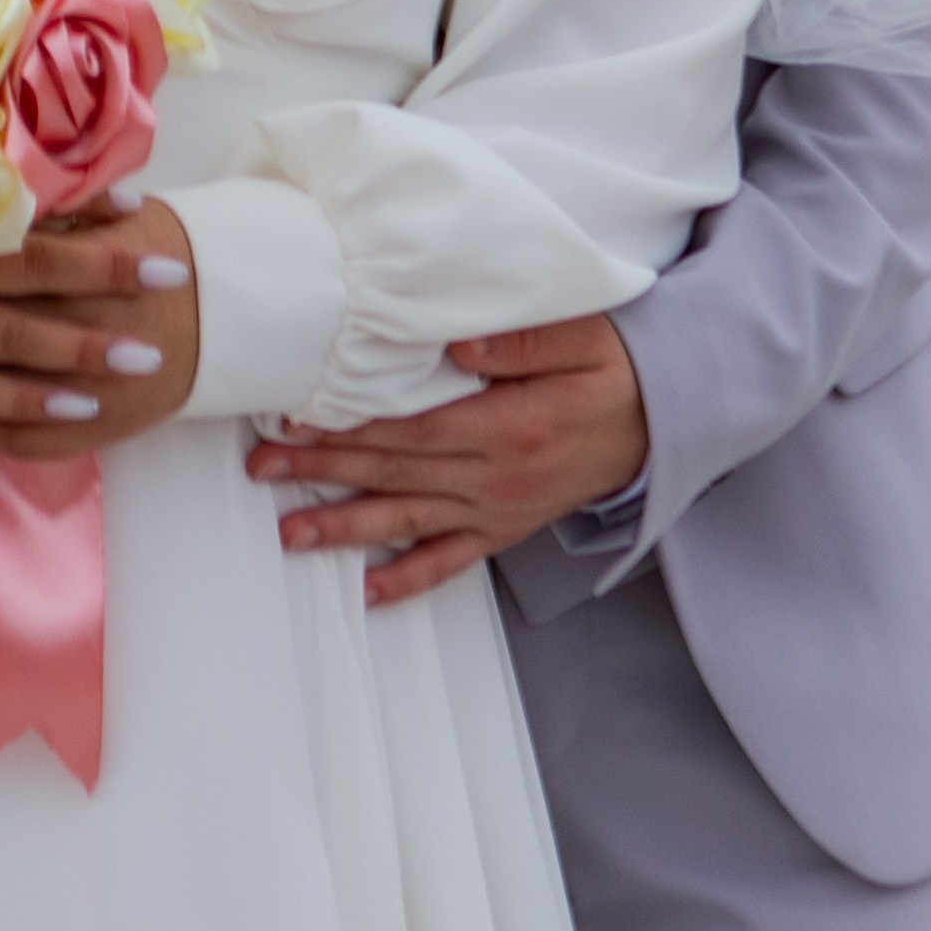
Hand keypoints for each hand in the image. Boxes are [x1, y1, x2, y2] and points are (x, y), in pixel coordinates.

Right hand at [0, 199, 197, 462]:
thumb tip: (37, 178)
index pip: (15, 210)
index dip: (80, 210)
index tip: (140, 202)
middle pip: (27, 273)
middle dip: (104, 277)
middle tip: (172, 279)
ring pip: (5, 340)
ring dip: (79, 349)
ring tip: (143, 358)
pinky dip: (24, 403)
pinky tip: (76, 410)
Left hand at [246, 312, 647, 608]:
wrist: (665, 421)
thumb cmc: (617, 369)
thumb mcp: (582, 338)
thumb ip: (520, 341)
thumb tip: (458, 342)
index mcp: (506, 428)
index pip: (409, 429)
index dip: (349, 427)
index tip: (296, 422)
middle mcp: (495, 478)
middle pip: (394, 473)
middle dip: (323, 472)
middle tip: (264, 471)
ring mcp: (499, 509)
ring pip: (409, 522)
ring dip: (347, 527)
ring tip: (291, 533)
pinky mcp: (507, 528)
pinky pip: (453, 561)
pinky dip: (410, 581)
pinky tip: (370, 593)